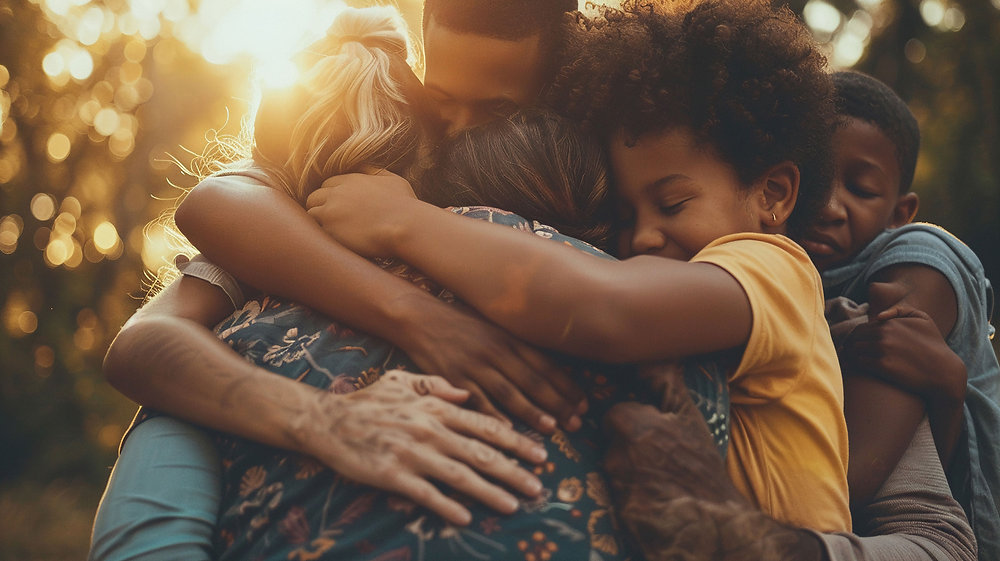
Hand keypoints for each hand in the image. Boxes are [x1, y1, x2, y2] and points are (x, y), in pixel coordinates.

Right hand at [297, 370, 546, 525]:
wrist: (327, 420)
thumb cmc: (368, 400)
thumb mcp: (403, 380)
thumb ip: (437, 384)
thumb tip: (466, 392)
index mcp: (437, 407)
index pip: (487, 425)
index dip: (517, 441)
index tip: (541, 454)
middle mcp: (431, 429)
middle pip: (482, 454)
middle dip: (514, 471)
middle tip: (538, 486)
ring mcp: (412, 453)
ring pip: (461, 475)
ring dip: (490, 492)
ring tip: (513, 506)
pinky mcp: (392, 475)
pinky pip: (426, 494)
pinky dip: (447, 507)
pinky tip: (466, 518)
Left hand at [305, 171, 422, 256]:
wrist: (405, 226)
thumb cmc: (405, 205)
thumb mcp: (393, 180)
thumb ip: (375, 171)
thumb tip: (364, 168)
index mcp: (351, 180)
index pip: (328, 183)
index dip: (331, 194)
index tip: (338, 206)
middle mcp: (337, 193)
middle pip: (314, 197)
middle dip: (319, 206)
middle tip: (330, 219)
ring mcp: (331, 212)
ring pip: (311, 213)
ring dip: (319, 222)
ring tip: (331, 231)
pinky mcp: (331, 231)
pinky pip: (317, 231)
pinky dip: (323, 235)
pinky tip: (334, 240)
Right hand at [401, 300, 586, 433]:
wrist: (420, 318)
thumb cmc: (460, 324)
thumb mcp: (493, 328)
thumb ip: (517, 346)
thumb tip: (549, 370)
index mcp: (508, 338)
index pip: (545, 364)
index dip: (567, 386)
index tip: (584, 404)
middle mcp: (495, 351)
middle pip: (533, 380)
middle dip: (558, 403)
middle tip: (577, 423)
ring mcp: (474, 365)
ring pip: (510, 393)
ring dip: (533, 412)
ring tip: (552, 428)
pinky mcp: (453, 379)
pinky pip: (478, 401)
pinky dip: (494, 417)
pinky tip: (508, 432)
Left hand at [603, 383, 821, 560]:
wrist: (708, 518)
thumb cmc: (700, 463)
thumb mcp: (688, 416)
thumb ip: (665, 383)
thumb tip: (650, 356)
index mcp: (632, 423)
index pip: (615, 415)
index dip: (633, 423)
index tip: (650, 432)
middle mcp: (617, 450)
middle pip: (612, 441)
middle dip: (627, 447)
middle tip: (654, 457)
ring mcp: (614, 480)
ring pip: (612, 465)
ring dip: (627, 469)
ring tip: (656, 478)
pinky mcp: (614, 507)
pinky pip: (615, 491)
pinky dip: (628, 492)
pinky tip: (649, 495)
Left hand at [842, 304, 965, 403]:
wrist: (943, 372)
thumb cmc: (933, 345)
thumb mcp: (923, 319)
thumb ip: (900, 310)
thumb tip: (879, 317)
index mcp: (888, 324)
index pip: (860, 329)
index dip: (856, 338)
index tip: (856, 346)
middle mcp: (883, 334)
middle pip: (853, 339)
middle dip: (849, 346)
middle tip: (850, 355)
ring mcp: (882, 350)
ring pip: (853, 350)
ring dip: (850, 356)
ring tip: (853, 362)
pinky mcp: (882, 366)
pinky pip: (858, 363)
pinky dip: (854, 365)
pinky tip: (858, 369)